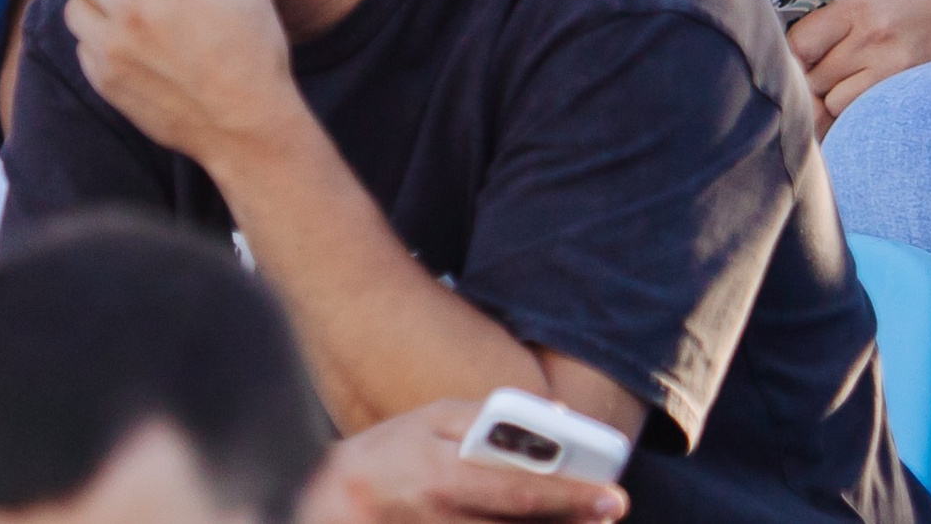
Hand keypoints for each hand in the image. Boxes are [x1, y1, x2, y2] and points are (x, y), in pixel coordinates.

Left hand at [65, 0, 304, 163]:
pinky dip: (95, 36)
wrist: (244, 121)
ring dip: (92, 0)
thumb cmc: (253, 45)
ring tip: (121, 5)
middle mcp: (128, 9)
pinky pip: (81, 44)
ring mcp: (111, 48)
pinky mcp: (103, 80)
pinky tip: (127, 41)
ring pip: (74, 6)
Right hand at [299, 401, 626, 523]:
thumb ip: (489, 417)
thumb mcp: (432, 420)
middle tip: (606, 515)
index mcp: (438, 470)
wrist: (318, 498)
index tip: (612, 499)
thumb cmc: (386, 453)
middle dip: (568, 521)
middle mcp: (432, 512)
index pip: (518, 489)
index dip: (570, 497)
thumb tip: (557, 419)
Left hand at [784, 0, 930, 133]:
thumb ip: (825, 17)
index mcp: (855, 6)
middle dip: (811, 81)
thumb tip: (780, 49)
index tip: (796, 59)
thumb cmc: (900, 4)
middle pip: (815, 78)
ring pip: (834, 103)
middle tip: (821, 74)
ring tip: (847, 83)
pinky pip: (860, 114)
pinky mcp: (904, 89)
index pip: (801, 43)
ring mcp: (891, 66)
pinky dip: (854, 111)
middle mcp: (872, 35)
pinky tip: (862, 96)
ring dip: (833, 99)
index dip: (791, 56)